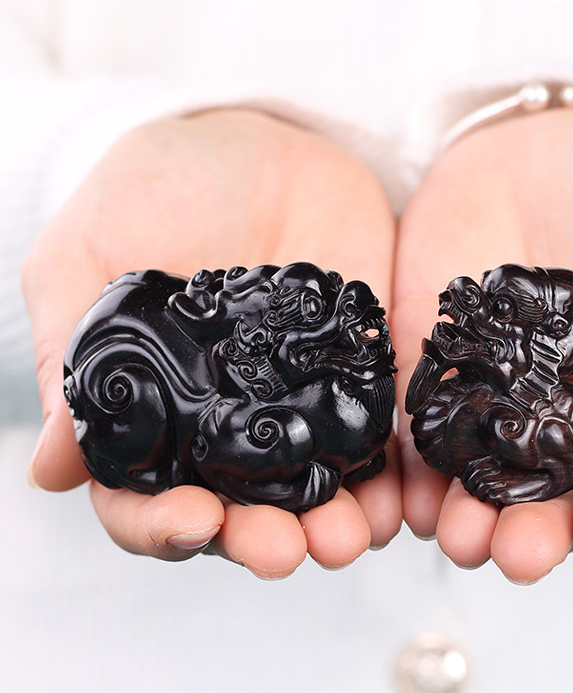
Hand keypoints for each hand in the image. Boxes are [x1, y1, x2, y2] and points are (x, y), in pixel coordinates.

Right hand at [22, 108, 399, 576]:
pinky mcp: (361, 371)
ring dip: (332, 524)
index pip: (147, 495)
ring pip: (314, 488)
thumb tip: (53, 468)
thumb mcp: (92, 254)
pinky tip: (399, 497)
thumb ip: (77, 355)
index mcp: (157, 408)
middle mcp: (229, 420)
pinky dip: (388, 474)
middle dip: (261, 539)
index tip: (194, 524)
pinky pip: (377, 436)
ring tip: (348, 537)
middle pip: (241, 508)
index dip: (162, 525)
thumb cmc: (160, 186)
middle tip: (287, 553)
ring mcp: (301, 400)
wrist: (259, 139)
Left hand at [393, 109, 572, 583]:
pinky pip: (418, 431)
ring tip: (461, 537)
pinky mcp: (430, 370)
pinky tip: (408, 496)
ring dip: (471, 518)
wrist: (537, 140)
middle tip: (521, 554)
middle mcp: (561, 416)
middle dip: (538, 533)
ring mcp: (492, 397)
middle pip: (551, 498)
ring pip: (481, 480)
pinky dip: (411, 471)